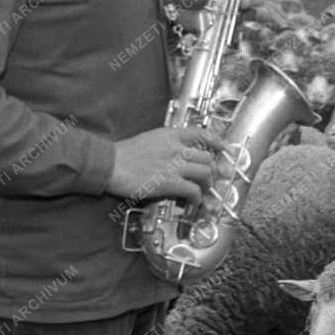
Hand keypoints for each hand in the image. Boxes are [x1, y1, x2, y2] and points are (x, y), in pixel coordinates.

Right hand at [107, 126, 226, 205]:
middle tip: (214, 178)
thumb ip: (166, 144)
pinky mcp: (170, 183)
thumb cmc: (124, 153)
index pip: (200, 133)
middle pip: (207, 157)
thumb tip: (176, 153)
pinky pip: (193, 190)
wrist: (110, 164)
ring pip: (205, 173)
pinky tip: (193, 202)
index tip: (224, 147)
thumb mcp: (149, 139)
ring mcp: (174, 166)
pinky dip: (197, 197)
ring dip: (207, 184)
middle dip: (214, 169)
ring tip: (203, 191)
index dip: (216, 140)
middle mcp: (177, 148)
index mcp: (171, 135)